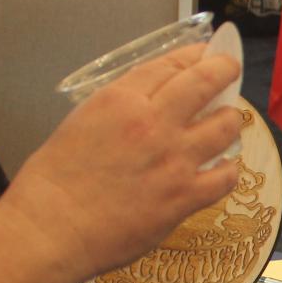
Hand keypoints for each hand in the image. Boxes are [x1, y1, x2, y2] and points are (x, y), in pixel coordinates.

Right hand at [0, 44, 243, 278]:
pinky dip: (229, 170)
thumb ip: (119, 108)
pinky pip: (226, 177)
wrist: (51, 229)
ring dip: (230, 120)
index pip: (171, 64)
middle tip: (229, 71)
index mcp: (121, 99)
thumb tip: (148, 104)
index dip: (195, 55)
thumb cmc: (52, 182)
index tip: (207, 53)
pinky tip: (223, 169)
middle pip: (207, 81)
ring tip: (226, 124)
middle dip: (225, 70)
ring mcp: (174, 159)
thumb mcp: (81, 122)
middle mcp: (154, 122)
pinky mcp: (185, 196)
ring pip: (226, 125)